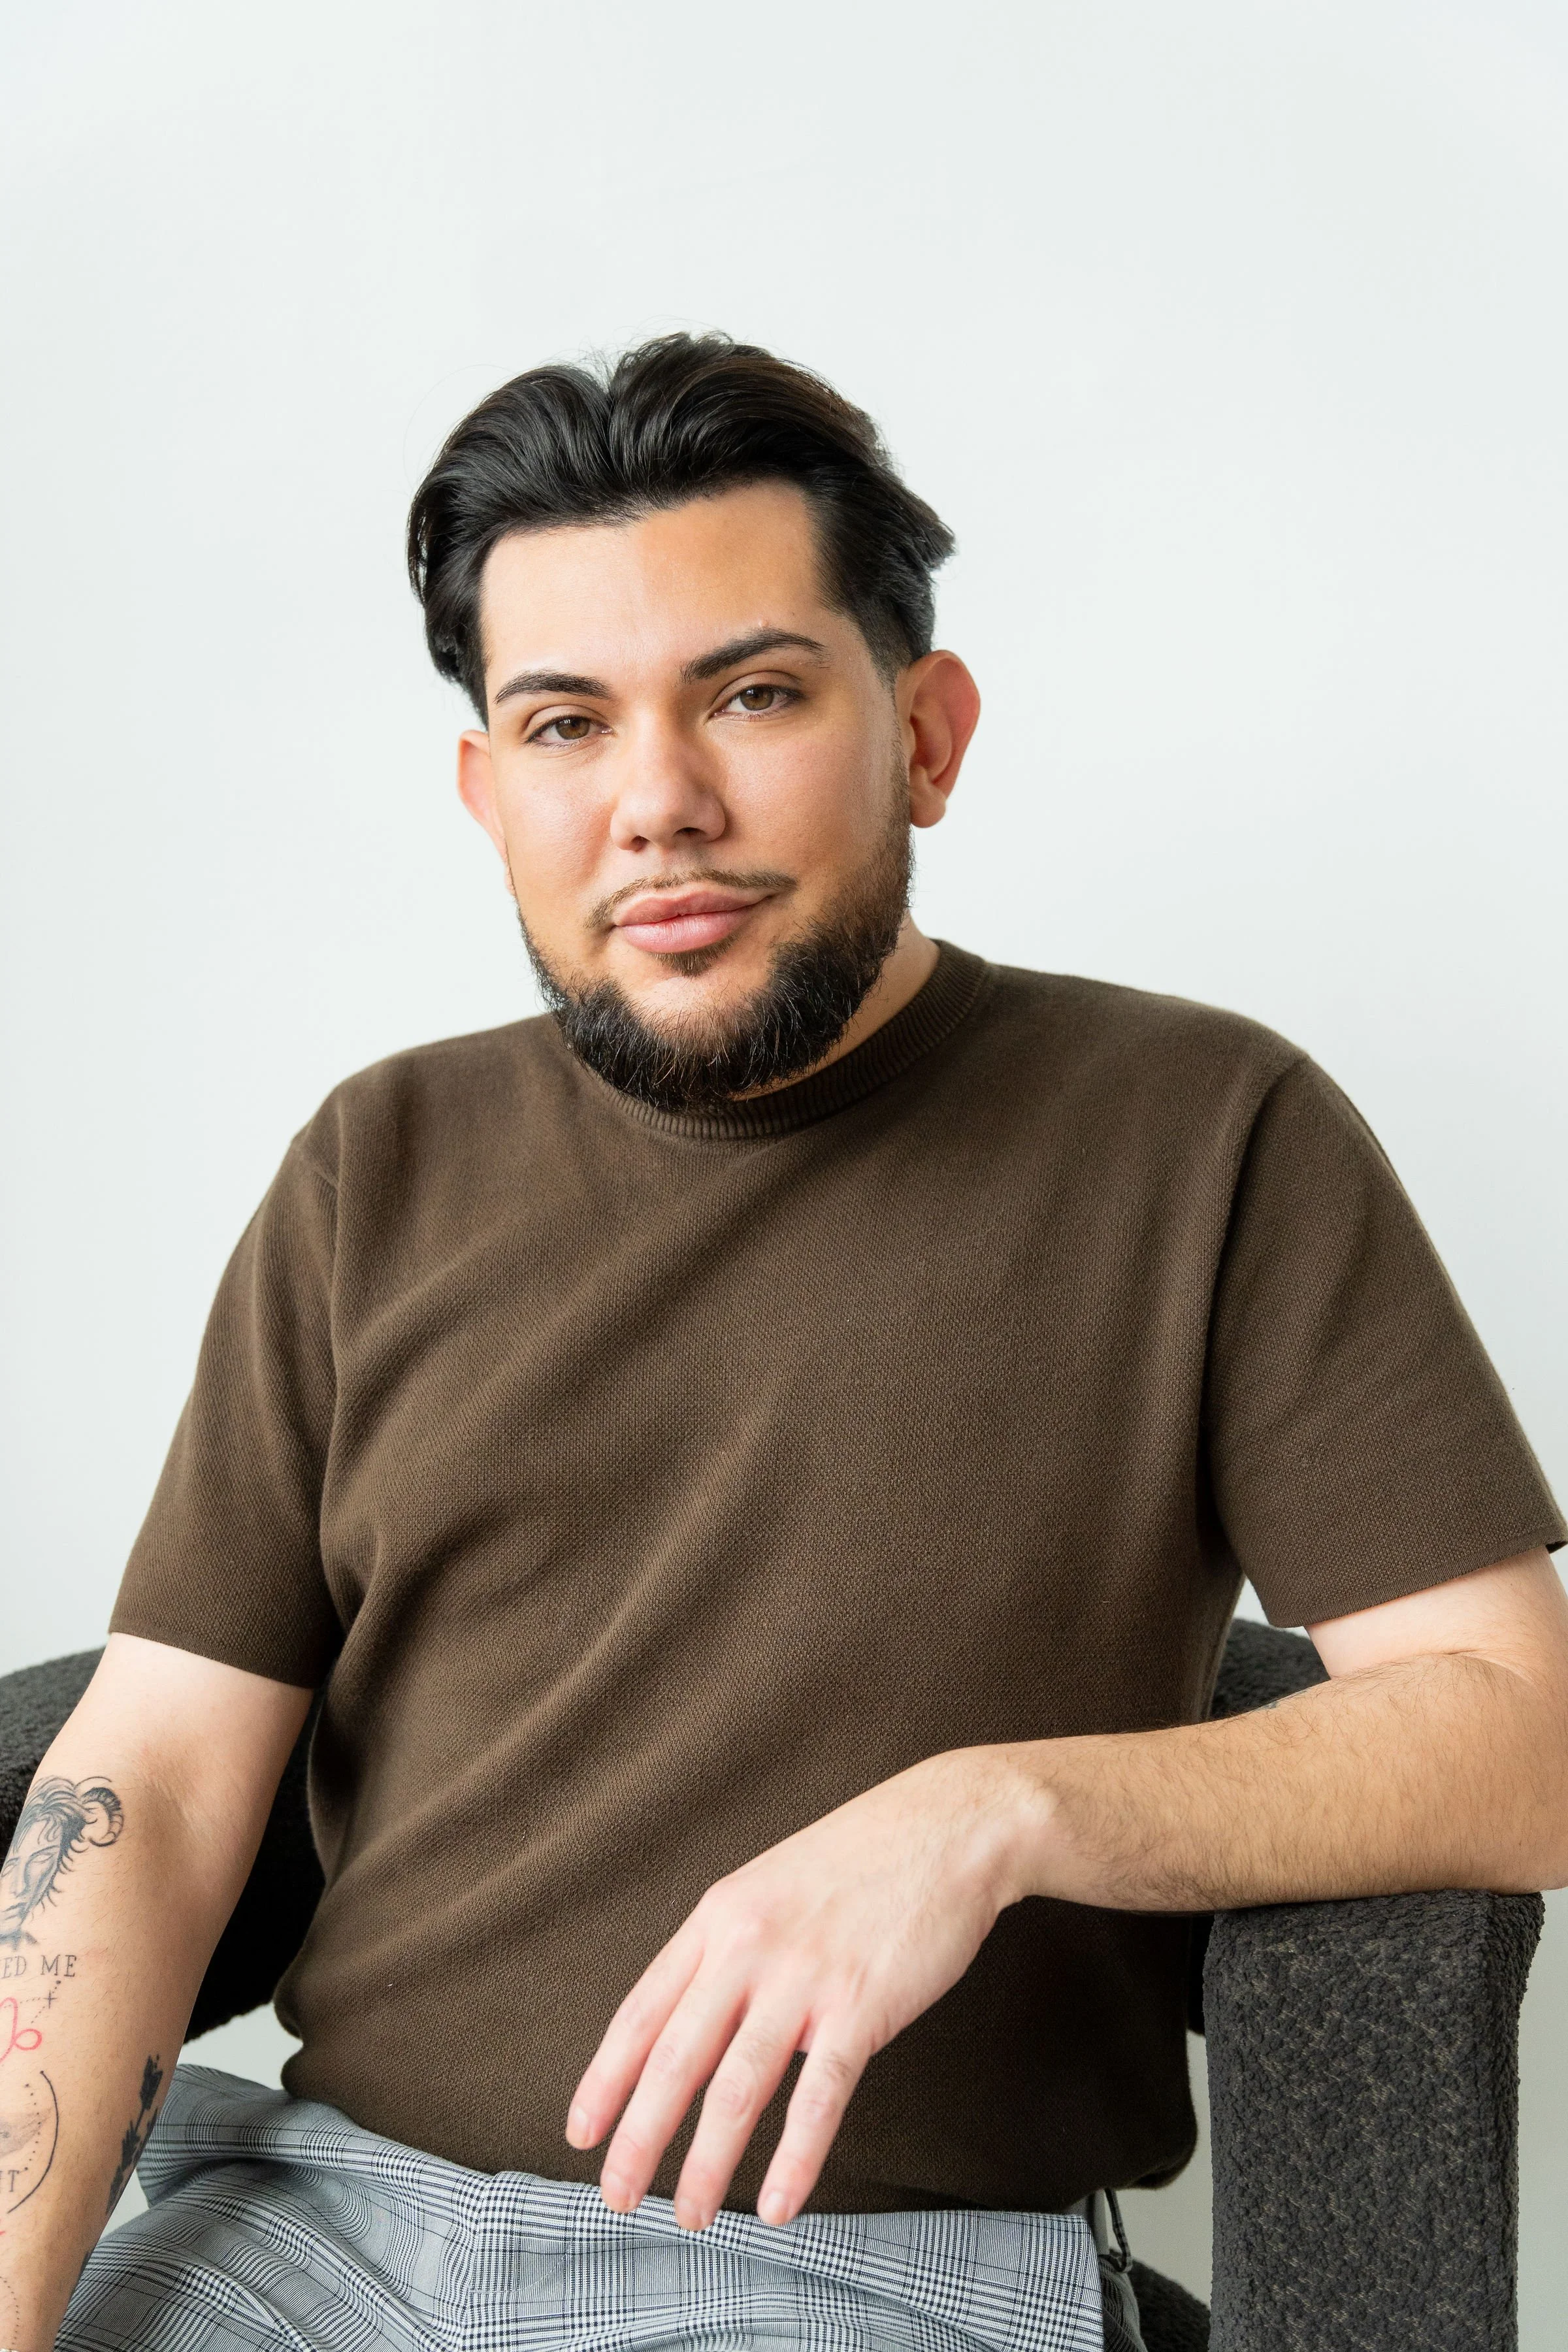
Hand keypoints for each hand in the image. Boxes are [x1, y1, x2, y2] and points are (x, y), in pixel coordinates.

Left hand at [565, 1746, 1032, 2229]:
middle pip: (676, 2058)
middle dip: (639, 2138)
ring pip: (736, 2087)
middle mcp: (749, 1946)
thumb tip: (706, 2023)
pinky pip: (818, 2097)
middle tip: (615, 2197)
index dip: (606, 2079)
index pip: (642, 2010)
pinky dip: (795, 2159)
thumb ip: (731, 1950)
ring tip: (690, 2216)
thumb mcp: (772, 1885)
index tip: (581, 2132)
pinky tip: (779, 2206)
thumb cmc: (864, 1858)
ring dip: (707, 2163)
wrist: (949, 1824)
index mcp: (719, 1916)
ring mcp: (804, 1976)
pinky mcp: (861, 2005)